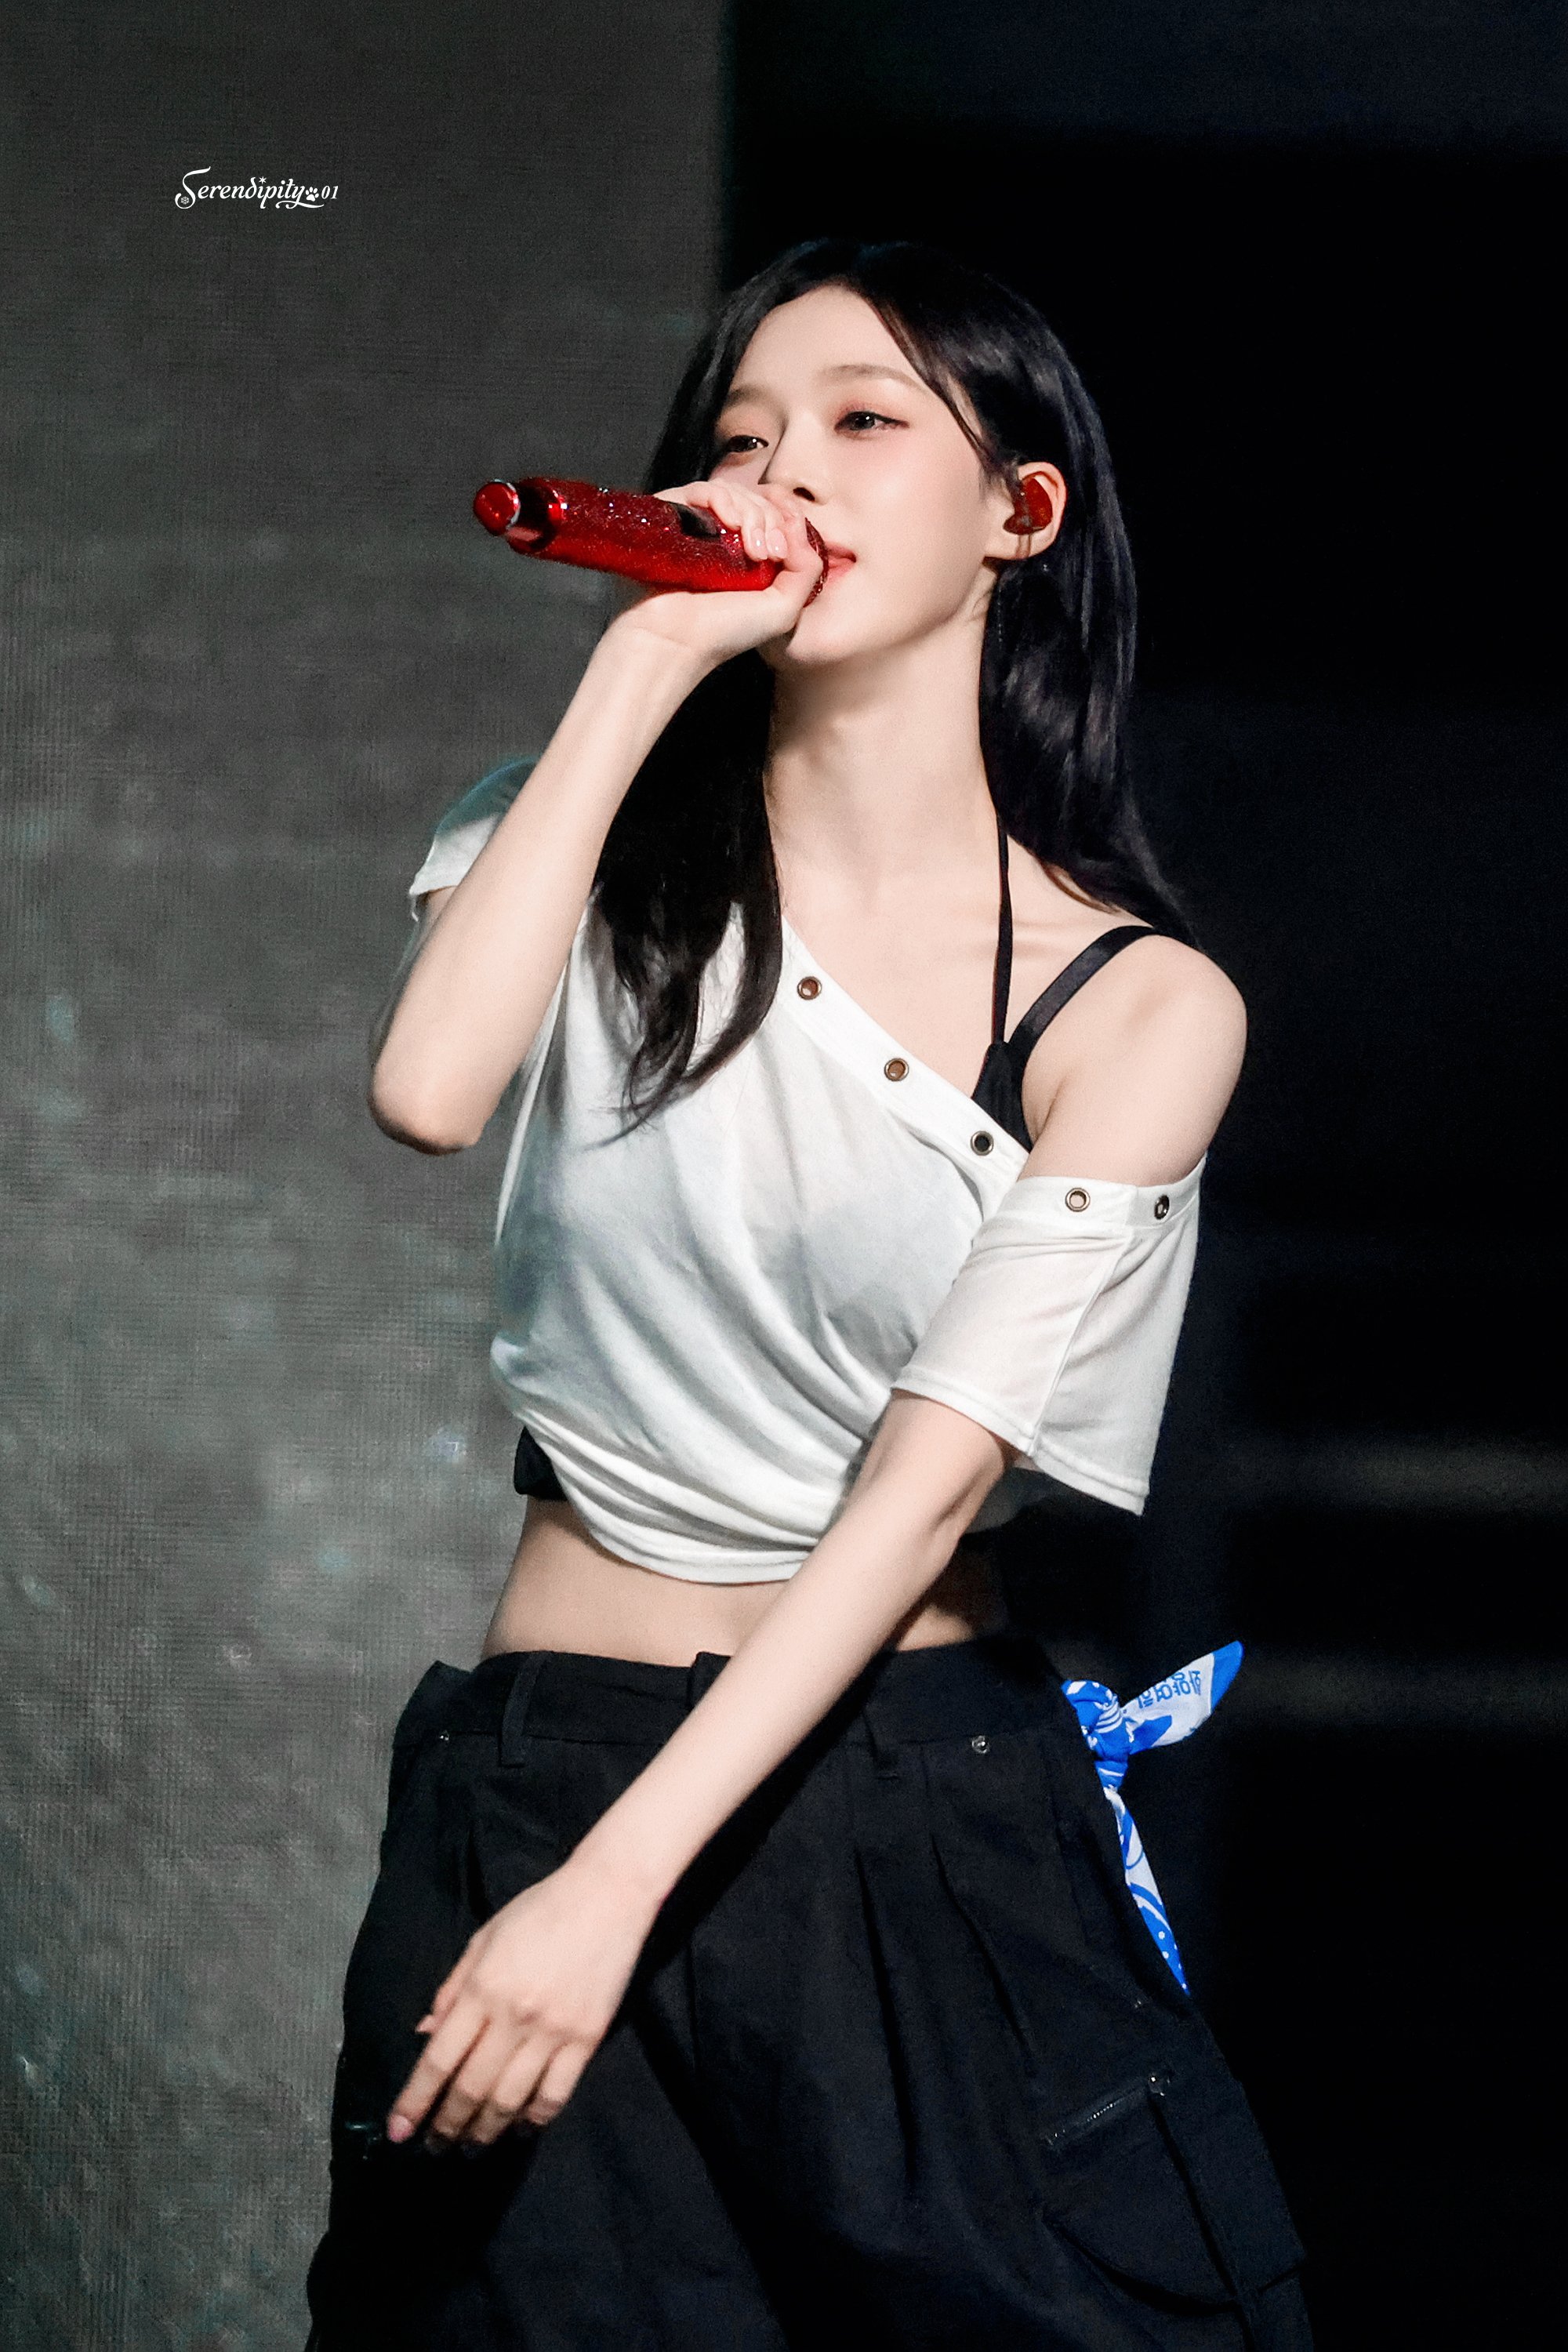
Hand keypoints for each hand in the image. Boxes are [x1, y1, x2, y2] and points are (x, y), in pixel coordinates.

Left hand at [387, 1854, 658, 2147]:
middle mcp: (514, 2016)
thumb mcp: (484, 1939)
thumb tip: (426, 2037)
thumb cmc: (539, 1911)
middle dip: (447, 2125)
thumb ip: (453, 1988)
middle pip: (471, 2088)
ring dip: (485, 2131)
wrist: (608, 1896)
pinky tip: (519, 2128)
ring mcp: (553, 2032)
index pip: (439, 2059)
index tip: (399, 2132)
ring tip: (471, 2146)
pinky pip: (555, 2094)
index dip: (416, 2100)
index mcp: (483, 1988)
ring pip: (510, 2100)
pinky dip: (534, 2119)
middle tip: (435, 2147)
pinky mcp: (587, 2039)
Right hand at [604, 478, 825, 670]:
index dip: (786, 517)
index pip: (774, 512)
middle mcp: (723, 538)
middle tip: (770, 554)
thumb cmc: (724, 633)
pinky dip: (724, 501)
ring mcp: (698, 526)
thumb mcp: (784, 609)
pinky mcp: (673, 517)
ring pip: (734, 492)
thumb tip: (799, 529)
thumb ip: (807, 570)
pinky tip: (732, 526)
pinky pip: (703, 490)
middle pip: (758, 499)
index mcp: (749, 555)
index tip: (784, 548)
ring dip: (753, 514)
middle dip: (772, 521)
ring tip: (753, 551)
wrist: (674, 641)